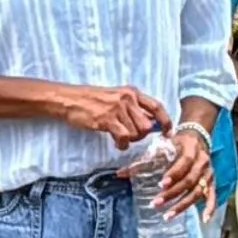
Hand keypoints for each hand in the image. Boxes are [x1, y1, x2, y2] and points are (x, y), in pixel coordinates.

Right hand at [54, 84, 169, 149]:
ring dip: (129, 140)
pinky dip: (122, 144)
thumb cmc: (90, 100)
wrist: (69, 99)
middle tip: (129, 136)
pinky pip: (124, 137)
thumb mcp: (115, 98)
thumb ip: (132, 108)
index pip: (157, 106)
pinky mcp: (107, 119)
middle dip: (141, 135)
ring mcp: (117, 108)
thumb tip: (149, 124)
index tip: (168, 132)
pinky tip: (116, 142)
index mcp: (132, 92)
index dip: (165, 121)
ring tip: (119, 137)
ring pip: (136, 133)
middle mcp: (127, 99)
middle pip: (147, 125)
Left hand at [151, 126, 214, 219]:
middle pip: (189, 181)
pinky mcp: (212, 182)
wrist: (196, 138)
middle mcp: (202, 163)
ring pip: (198, 192)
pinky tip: (204, 219)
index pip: (184, 164)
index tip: (161, 184)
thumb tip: (119, 174)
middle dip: (173, 193)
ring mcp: (208, 174)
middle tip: (157, 203)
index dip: (173, 174)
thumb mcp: (161, 147)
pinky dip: (209, 208)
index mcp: (191, 151)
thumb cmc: (176, 143)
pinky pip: (212, 196)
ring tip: (168, 215)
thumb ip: (142, 162)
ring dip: (183, 205)